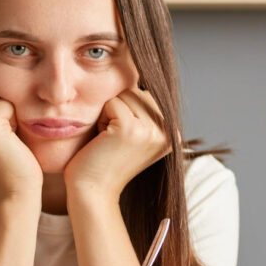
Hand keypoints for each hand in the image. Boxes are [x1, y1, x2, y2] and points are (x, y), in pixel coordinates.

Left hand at [63, 88, 171, 202]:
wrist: (92, 191)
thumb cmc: (105, 161)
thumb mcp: (134, 134)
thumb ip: (145, 111)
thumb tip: (146, 74)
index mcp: (173, 133)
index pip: (147, 96)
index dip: (127, 112)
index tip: (123, 141)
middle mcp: (169, 132)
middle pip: (137, 92)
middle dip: (118, 111)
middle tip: (113, 142)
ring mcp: (152, 131)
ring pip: (124, 95)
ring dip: (109, 114)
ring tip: (109, 141)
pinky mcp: (131, 129)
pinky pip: (112, 102)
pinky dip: (101, 119)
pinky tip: (103, 141)